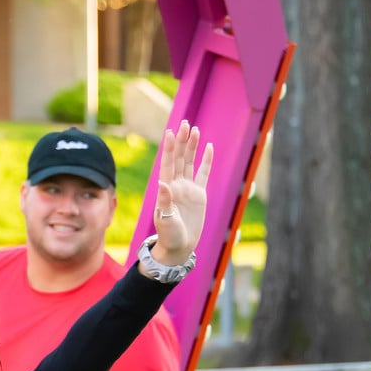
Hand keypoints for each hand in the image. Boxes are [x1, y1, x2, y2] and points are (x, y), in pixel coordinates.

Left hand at [150, 120, 212, 266]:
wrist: (179, 246)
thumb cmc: (169, 235)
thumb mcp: (166, 219)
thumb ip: (165, 201)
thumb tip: (163, 182)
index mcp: (166, 189)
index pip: (168, 164)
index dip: (169, 148)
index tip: (170, 132)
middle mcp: (176, 185)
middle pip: (179, 159)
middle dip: (181, 141)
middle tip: (185, 123)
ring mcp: (187, 189)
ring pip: (190, 163)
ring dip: (191, 147)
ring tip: (194, 130)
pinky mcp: (199, 194)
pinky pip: (203, 174)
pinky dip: (205, 161)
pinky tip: (208, 147)